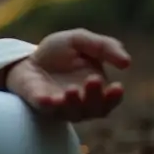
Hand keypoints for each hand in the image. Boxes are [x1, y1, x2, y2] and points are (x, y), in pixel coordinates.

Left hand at [6, 28, 130, 121]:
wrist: (25, 58)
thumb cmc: (58, 53)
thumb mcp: (80, 41)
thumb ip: (104, 46)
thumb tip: (127, 62)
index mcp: (95, 90)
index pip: (110, 100)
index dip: (114, 97)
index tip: (118, 87)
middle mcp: (81, 104)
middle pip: (93, 109)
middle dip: (95, 97)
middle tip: (93, 80)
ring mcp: (60, 107)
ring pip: (72, 112)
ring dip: (74, 102)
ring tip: (72, 90)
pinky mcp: (39, 104)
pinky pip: (45, 109)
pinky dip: (49, 106)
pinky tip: (49, 99)